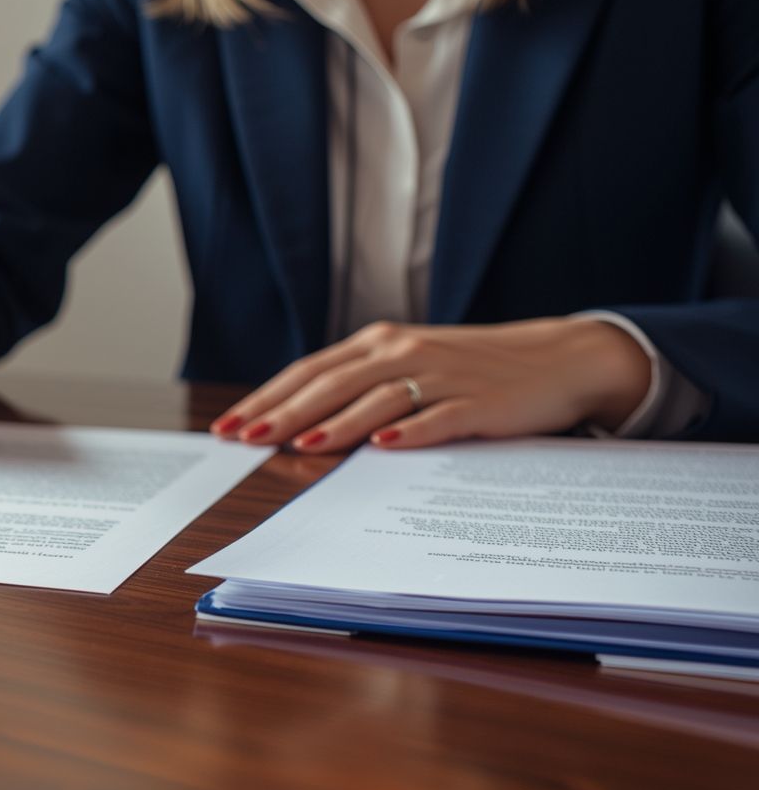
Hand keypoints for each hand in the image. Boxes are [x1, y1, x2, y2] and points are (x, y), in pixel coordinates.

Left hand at [210, 318, 652, 451]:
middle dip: (283, 414)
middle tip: (245, 440)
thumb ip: (360, 384)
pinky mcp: (478, 403)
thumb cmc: (473, 369)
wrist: (560, 359)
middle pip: (331, 384)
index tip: (229, 426)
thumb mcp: (410, 364)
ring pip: (376, 400)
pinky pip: (438, 418)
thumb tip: (297, 419)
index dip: (267, 398)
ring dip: (335, 424)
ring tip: (298, 446)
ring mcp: (441, 377)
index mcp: (381, 343)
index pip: (310, 371)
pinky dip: (409, 432)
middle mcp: (403, 353)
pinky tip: (382, 446)